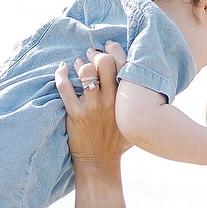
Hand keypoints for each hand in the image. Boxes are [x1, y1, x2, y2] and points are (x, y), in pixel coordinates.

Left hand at [54, 41, 132, 168]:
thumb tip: (145, 87)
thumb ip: (137, 104)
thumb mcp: (133, 121)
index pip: (124, 66)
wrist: (100, 162)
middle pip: (105, 63)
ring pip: (86, 71)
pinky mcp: (76, 114)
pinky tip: (61, 70)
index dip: (115, 50)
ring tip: (77, 64)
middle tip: (90, 54)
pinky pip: (65, 87)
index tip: (108, 45)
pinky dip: (61, 75)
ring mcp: (93, 106)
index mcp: (125, 100)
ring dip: (80, 64)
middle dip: (96, 54)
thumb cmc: (117, 142)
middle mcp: (111, 100)